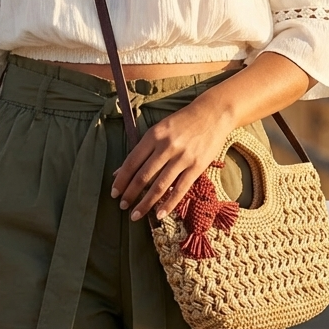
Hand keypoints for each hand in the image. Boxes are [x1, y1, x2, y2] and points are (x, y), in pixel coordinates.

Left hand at [111, 94, 231, 221]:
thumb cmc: (183, 122)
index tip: (114, 193)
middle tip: (122, 206)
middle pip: (143, 176)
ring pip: (160, 186)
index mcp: (154, 135)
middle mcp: (167, 147)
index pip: (132, 162)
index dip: (121, 180)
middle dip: (130, 194)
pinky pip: (180, 189)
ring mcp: (183, 158)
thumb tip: (120, 171)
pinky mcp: (197, 166)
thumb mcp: (159, 129)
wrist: (213, 113)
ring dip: (145, 203)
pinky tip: (160, 215)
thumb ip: (142, 150)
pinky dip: (169, 204)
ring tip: (135, 215)